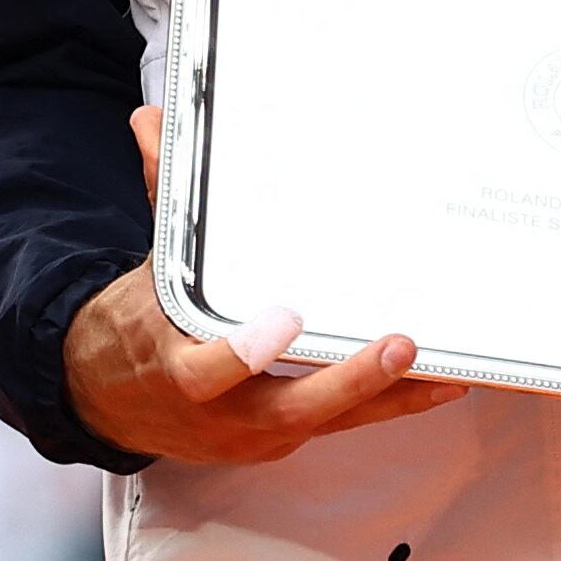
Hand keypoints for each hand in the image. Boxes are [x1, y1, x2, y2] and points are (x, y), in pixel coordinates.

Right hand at [62, 105, 465, 466]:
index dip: (244, 353)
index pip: (208, 371)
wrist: (115, 401)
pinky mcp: (286, 437)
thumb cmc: (139, 331)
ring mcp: (258, 431)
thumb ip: (164, 197)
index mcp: (178, 367)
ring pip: (328, 420)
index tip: (285, 320)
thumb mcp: (148, 270)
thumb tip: (154, 122)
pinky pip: (341, 423)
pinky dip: (389, 404)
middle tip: (399, 346)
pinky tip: (437, 383)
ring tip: (444, 370)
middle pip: (290, 407)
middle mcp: (222, 412)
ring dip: (389, 396)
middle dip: (349, 380)